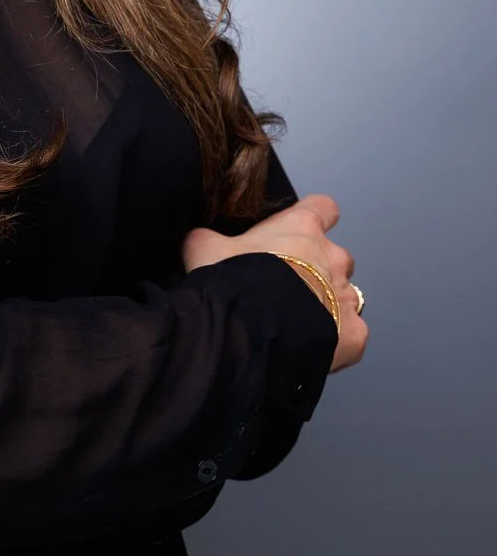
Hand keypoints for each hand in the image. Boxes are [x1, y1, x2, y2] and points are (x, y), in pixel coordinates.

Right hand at [182, 193, 367, 375]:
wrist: (250, 332)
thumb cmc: (233, 280)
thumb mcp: (204, 247)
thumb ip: (208, 238)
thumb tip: (199, 240)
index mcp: (302, 227)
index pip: (323, 208)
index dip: (314, 217)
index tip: (302, 229)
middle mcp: (333, 257)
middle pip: (336, 257)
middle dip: (318, 269)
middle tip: (286, 287)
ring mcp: (346, 296)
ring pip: (345, 296)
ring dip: (328, 304)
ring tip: (298, 322)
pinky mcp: (355, 335)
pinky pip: (351, 335)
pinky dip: (337, 341)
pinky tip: (311, 347)